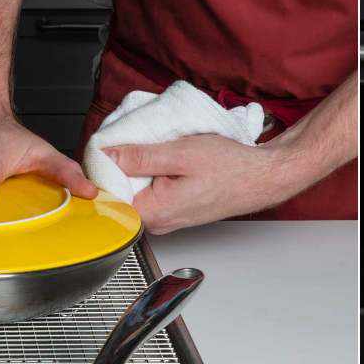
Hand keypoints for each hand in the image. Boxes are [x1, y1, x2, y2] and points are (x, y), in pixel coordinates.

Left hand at [104, 135, 301, 233]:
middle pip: (120, 195)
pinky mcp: (175, 212)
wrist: (261, 178)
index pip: (108, 197)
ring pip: (136, 192)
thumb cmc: (230, 168)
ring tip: (153, 149)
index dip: (102, 170)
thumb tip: (107, 155)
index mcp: (155, 212)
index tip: (107, 149)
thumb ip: (139, 157)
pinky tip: (164, 160)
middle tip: (132, 141)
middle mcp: (159, 222)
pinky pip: (152, 192)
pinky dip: (152, 174)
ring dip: (137, 169)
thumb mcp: (180, 153)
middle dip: (119, 166)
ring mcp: (167, 219)